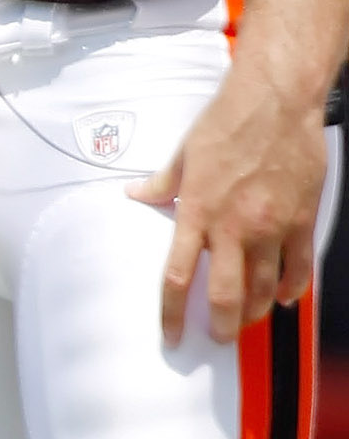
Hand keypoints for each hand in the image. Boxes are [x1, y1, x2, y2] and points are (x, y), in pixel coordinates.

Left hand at [130, 67, 328, 342]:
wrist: (276, 100)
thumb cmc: (228, 121)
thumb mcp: (184, 153)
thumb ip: (161, 184)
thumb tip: (136, 196)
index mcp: (198, 212)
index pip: (178, 277)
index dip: (172, 314)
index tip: (172, 335)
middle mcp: (234, 226)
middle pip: (226, 296)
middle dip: (222, 327)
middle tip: (218, 337)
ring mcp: (272, 226)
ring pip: (264, 289)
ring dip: (255, 312)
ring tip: (247, 319)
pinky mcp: (302, 219)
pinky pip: (299, 268)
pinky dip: (291, 289)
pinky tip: (283, 298)